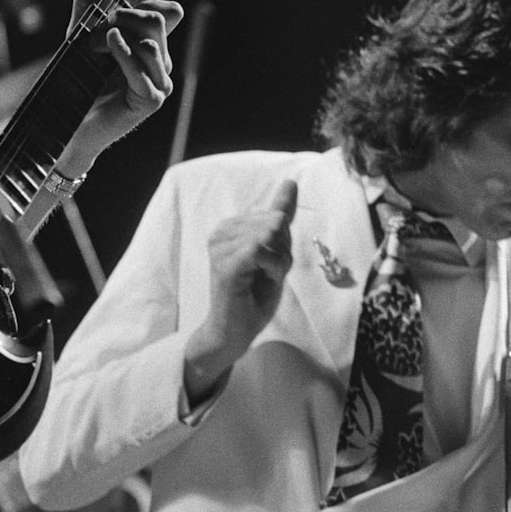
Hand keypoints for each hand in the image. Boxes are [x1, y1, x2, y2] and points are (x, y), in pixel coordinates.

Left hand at [66, 0, 183, 163]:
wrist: (67, 124)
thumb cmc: (77, 82)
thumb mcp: (80, 36)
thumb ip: (89, 6)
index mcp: (153, 45)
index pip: (169, 10)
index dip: (146, 0)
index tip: (112, 7)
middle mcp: (162, 62)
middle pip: (157, 20)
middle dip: (123, 15)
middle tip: (95, 29)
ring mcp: (160, 82)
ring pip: (151, 42)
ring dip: (116, 36)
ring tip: (92, 47)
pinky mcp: (151, 100)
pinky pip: (143, 69)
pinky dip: (124, 53)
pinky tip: (109, 44)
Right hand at [184, 181, 297, 401]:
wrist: (236, 330)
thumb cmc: (255, 293)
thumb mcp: (275, 250)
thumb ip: (280, 216)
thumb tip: (290, 181)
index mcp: (231, 226)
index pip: (277, 217)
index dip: (283, 245)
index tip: (267, 264)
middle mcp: (221, 231)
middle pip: (277, 224)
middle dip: (282, 253)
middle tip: (265, 274)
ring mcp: (220, 247)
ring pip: (272, 237)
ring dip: (278, 263)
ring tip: (260, 279)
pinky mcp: (224, 264)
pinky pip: (262, 250)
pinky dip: (273, 268)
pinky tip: (260, 281)